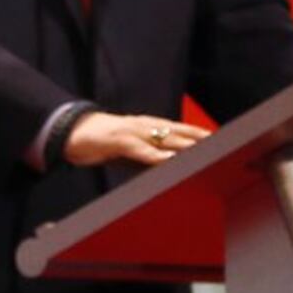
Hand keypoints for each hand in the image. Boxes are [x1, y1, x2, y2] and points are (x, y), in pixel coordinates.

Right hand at [61, 111, 208, 167]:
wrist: (69, 131)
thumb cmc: (100, 141)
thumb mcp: (128, 150)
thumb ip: (146, 156)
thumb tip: (164, 166)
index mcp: (147, 127)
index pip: (179, 129)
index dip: (199, 134)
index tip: (221, 140)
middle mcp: (143, 126)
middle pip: (177, 131)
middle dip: (199, 138)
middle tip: (223, 144)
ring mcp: (131, 131)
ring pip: (163, 137)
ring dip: (184, 143)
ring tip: (203, 149)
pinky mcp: (117, 140)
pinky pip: (139, 148)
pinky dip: (154, 154)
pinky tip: (167, 159)